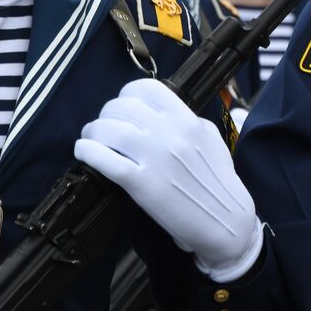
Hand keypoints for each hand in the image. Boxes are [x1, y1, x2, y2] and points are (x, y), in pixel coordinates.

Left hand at [75, 78, 262, 281]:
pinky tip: (83, 151)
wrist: (226, 220)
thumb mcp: (210, 139)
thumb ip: (188, 121)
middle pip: (123, 107)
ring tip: (91, 138)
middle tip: (103, 125)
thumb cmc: (219, 181)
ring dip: (93, 131)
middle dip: (106, 114)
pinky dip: (88, 151)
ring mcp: (155, 158)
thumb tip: (163, 114)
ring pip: (109, 130)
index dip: (127, 94)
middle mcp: (170, 133)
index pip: (147, 89)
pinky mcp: (142, 184)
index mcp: (187, 119)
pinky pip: (106, 160)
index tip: (122, 105)